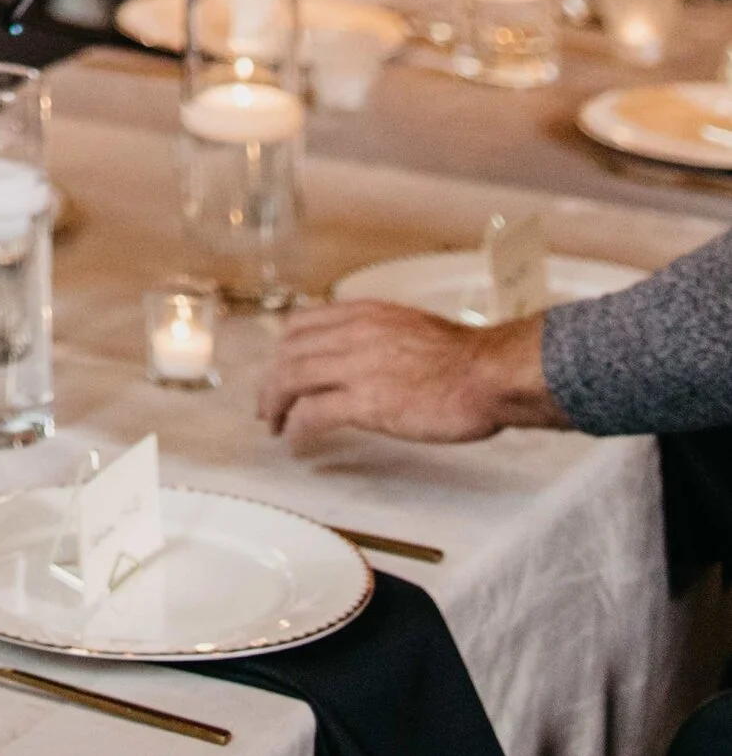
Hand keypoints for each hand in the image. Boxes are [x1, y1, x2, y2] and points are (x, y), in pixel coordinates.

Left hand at [257, 302, 561, 447]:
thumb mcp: (411, 329)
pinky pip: (314, 413)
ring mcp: (356, 366)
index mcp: (364, 314)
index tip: (280, 368)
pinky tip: (296, 442)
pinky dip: (298, 428)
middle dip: (271, 380)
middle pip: (289, 352)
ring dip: (275, 404)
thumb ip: (381, 337)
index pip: (303, 323)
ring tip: (273, 425)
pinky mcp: (365, 402)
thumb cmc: (465, 360)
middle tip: (267, 405)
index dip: (285, 349)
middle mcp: (352, 333)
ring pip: (291, 379)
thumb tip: (369, 358)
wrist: (489, 374)